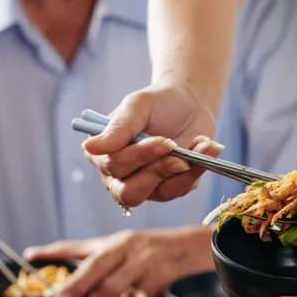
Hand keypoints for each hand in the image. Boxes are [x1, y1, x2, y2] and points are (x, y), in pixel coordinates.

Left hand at [24, 226, 212, 296]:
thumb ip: (104, 276)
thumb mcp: (127, 258)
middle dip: (75, 286)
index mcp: (112, 244)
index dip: (53, 251)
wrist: (199, 246)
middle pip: (95, 266)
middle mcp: (126, 248)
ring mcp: (145, 260)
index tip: (30, 256)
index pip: (78, 246)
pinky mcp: (163, 274)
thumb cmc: (157, 257)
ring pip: (116, 287)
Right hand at [81, 83, 223, 206]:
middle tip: (176, 148)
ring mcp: (146, 187)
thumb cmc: (158, 102)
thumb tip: (89, 147)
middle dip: (157, 171)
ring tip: (200, 143)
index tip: (163, 140)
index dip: (139, 157)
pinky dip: (197, 169)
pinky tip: (207, 147)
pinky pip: (181, 189)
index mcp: (104, 155)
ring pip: (158, 194)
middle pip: (129, 191)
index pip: (114, 167)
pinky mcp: (170, 189)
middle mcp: (120, 177)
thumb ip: (117, 127)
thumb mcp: (137, 106)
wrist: (191, 103)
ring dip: (181, 170)